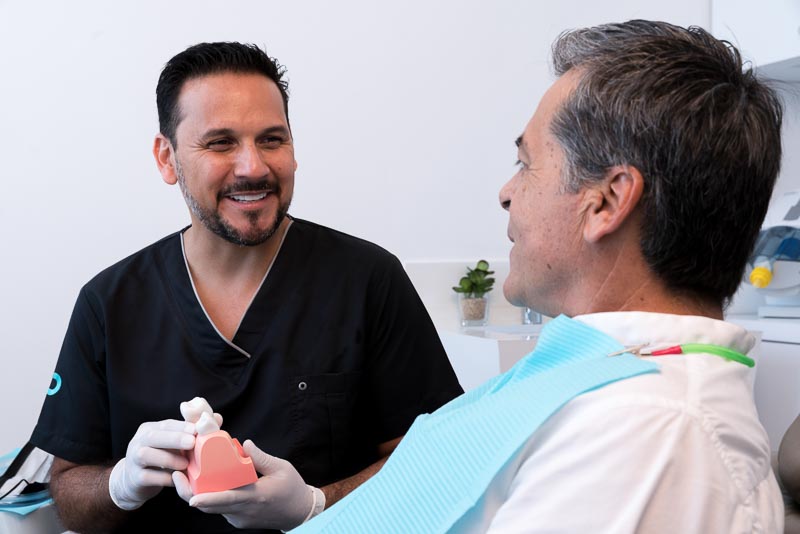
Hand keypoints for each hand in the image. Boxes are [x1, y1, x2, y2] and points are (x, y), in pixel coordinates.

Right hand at [108, 419, 195, 509]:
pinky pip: (148, 477)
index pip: (165, 424)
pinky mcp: (135, 478)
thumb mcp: (175, 443)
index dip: (181, 426)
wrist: (136, 481)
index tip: (196, 429)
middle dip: (174, 438)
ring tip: (185, 464)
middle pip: (152, 437)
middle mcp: (138, 442)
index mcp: (149, 429)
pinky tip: (176, 479)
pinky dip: (164, 478)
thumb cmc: (161, 457)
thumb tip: (217, 418)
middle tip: (192, 442)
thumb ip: (193, 431)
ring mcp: (133, 460)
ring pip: (146, 456)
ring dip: (169, 459)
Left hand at [172, 439, 323, 529]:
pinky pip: (220, 509)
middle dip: (190, 494)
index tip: (192, 497)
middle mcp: (244, 511)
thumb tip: (245, 444)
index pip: (228, 499)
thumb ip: (261, 457)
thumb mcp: (281, 468)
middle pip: (211, 506)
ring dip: (199, 494)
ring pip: (213, 508)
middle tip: (177, 476)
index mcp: (256, 496)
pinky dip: (211, 498)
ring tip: (188, 475)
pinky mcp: (238, 520)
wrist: (300, 512)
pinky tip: (208, 483)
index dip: (208, 499)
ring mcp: (240, 518)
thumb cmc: (292, 488)